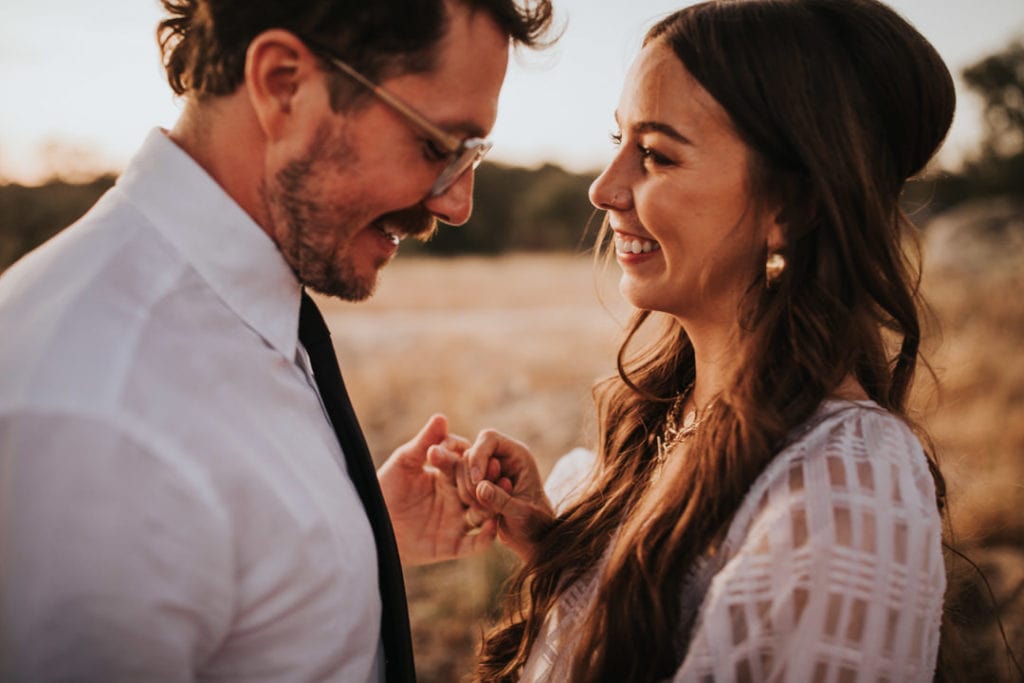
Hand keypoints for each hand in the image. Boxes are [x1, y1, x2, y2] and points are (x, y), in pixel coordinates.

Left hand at [378, 414, 495, 565]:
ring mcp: (457, 521)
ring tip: (498, 495)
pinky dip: (486, 537)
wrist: (371, 525)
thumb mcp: (403, 464)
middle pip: (478, 487)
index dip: (471, 458)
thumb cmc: (384, 490)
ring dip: (492, 504)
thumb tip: (441, 417)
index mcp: (447, 476)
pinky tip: (491, 526)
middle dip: (486, 478)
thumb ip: (423, 443)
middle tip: (494, 468)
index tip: (473, 450)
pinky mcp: (453, 545)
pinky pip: (475, 544)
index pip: (465, 464)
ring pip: (482, 513)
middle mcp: (457, 497)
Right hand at [463, 429, 554, 562]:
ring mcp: (486, 470)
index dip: (478, 456)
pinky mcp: (476, 483)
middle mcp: (500, 458)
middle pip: (471, 452)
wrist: (532, 536)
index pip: (490, 439)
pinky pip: (458, 481)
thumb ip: (502, 500)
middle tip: (478, 503)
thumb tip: (480, 488)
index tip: (477, 481)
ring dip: (464, 488)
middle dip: (469, 478)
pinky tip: (475, 511)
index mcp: (517, 455)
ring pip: (460, 467)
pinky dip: (462, 495)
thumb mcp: (522, 514)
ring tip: (481, 510)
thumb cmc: (535, 524)